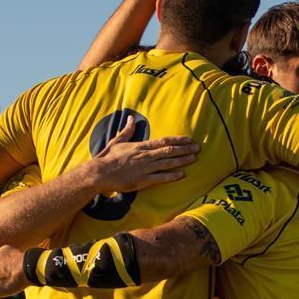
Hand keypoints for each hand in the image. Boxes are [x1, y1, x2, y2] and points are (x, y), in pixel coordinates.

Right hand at [85, 116, 199, 194]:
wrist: (100, 173)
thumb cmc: (108, 158)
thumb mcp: (117, 141)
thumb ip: (126, 131)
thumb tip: (130, 118)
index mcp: (141, 146)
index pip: (163, 141)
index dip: (177, 140)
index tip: (188, 139)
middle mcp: (145, 156)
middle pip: (169, 151)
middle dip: (184, 149)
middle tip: (198, 148)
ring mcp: (145, 168)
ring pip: (167, 163)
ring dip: (182, 160)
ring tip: (193, 158)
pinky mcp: (143, 180)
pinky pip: (161, 177)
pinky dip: (172, 176)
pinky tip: (182, 174)